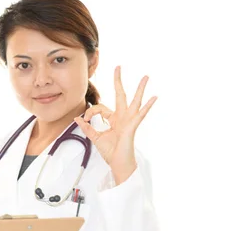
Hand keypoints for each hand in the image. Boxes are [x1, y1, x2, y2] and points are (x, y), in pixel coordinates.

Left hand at [74, 66, 156, 184]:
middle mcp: (122, 117)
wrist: (118, 164)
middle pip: (120, 95)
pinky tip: (153, 97)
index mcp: (113, 119)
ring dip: (140, 89)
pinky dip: (147, 106)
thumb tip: (77, 118)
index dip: (90, 111)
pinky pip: (140, 115)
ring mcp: (129, 121)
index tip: (84, 118)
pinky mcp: (132, 127)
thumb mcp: (95, 138)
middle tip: (118, 67)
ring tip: (145, 77)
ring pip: (135, 101)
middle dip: (118, 81)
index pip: (100, 107)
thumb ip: (87, 128)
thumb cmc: (111, 152)